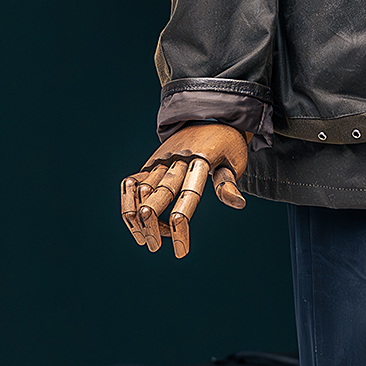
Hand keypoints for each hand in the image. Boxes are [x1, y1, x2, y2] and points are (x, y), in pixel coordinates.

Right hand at [121, 125, 248, 258]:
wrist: (209, 115)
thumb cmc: (227, 144)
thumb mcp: (234, 160)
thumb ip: (228, 182)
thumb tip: (238, 204)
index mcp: (201, 159)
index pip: (188, 196)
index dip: (181, 226)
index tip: (180, 251)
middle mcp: (177, 159)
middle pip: (159, 194)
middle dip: (154, 225)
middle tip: (155, 248)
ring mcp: (160, 159)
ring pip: (141, 190)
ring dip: (139, 218)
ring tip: (146, 241)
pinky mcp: (151, 161)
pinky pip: (131, 182)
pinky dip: (127, 202)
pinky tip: (134, 222)